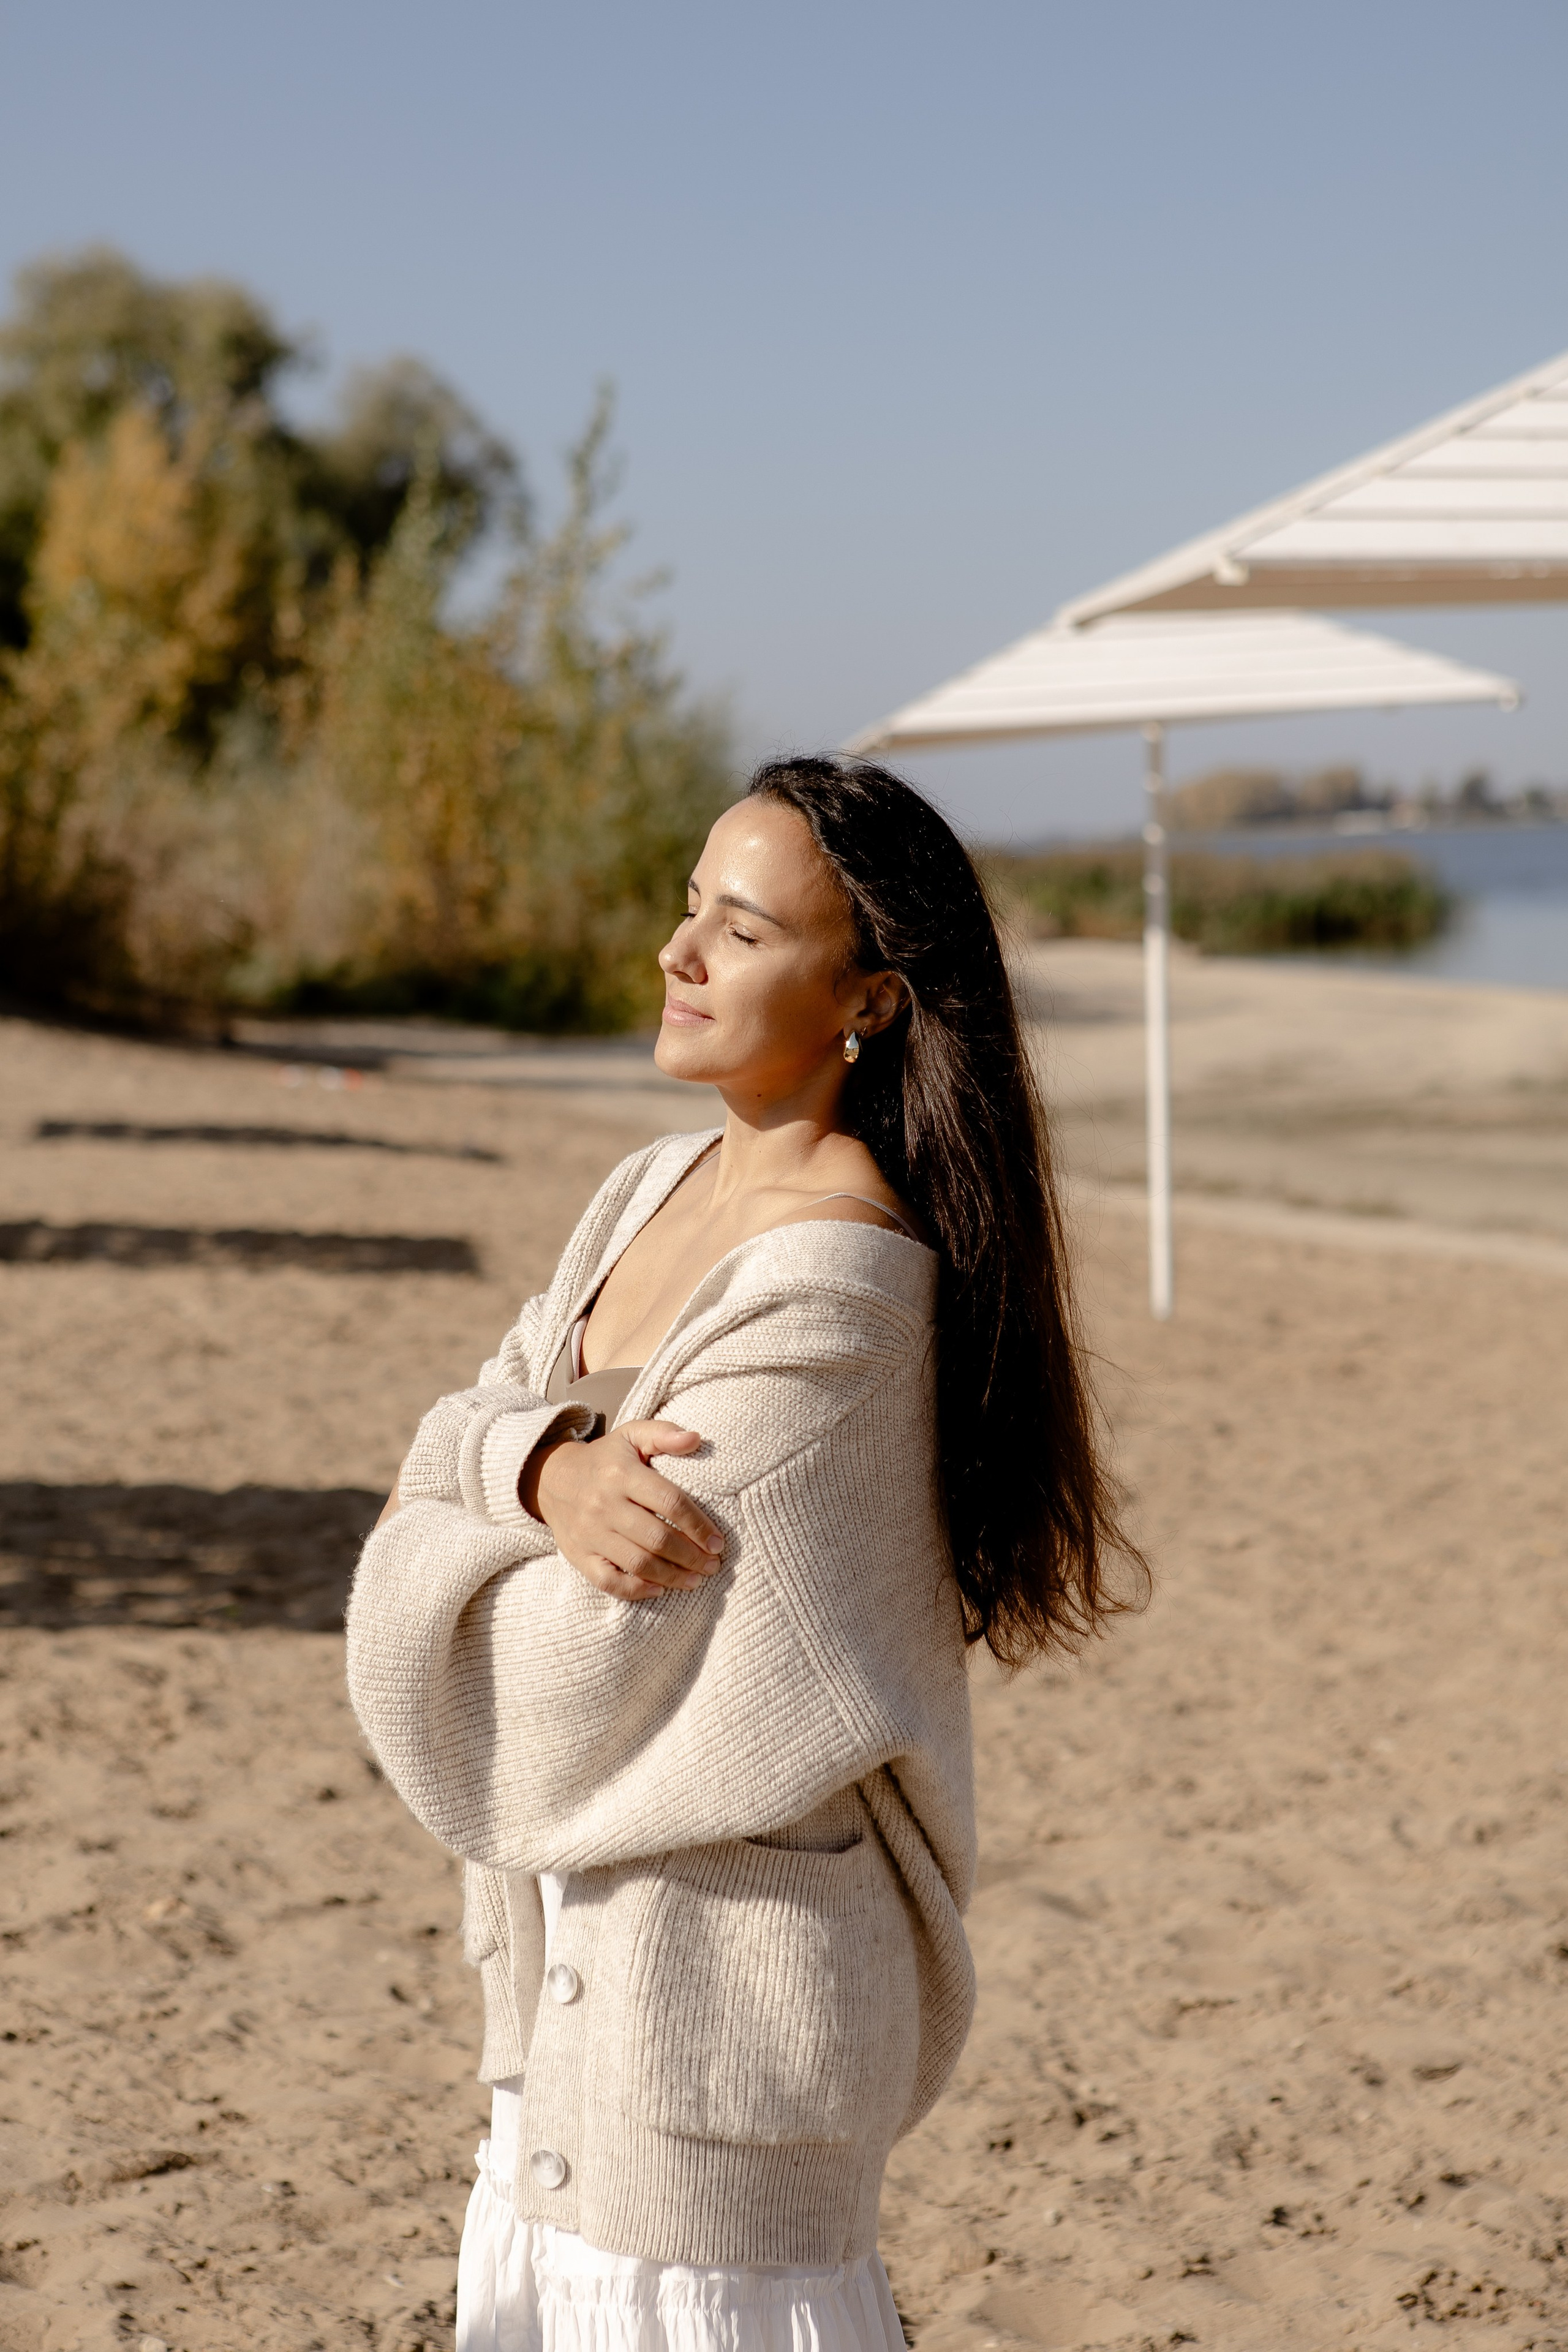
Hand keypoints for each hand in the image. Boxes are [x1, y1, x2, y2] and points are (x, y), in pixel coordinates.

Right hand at [524, 1419, 724, 1599]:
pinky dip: (636, 1590)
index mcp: (622, 1474)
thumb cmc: (604, 1459)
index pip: (669, 1502)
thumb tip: (695, 1438)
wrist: (551, 1479)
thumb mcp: (631, 1436)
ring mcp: (590, 1533)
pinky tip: (659, 1589)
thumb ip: (664, 1434)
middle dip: (691, 1556)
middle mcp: (604, 1505)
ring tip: (696, 1580)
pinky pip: (608, 1581)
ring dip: (672, 1576)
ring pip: (637, 1563)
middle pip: (657, 1538)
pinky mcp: (579, 1555)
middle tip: (713, 1565)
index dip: (698, 1525)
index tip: (718, 1542)